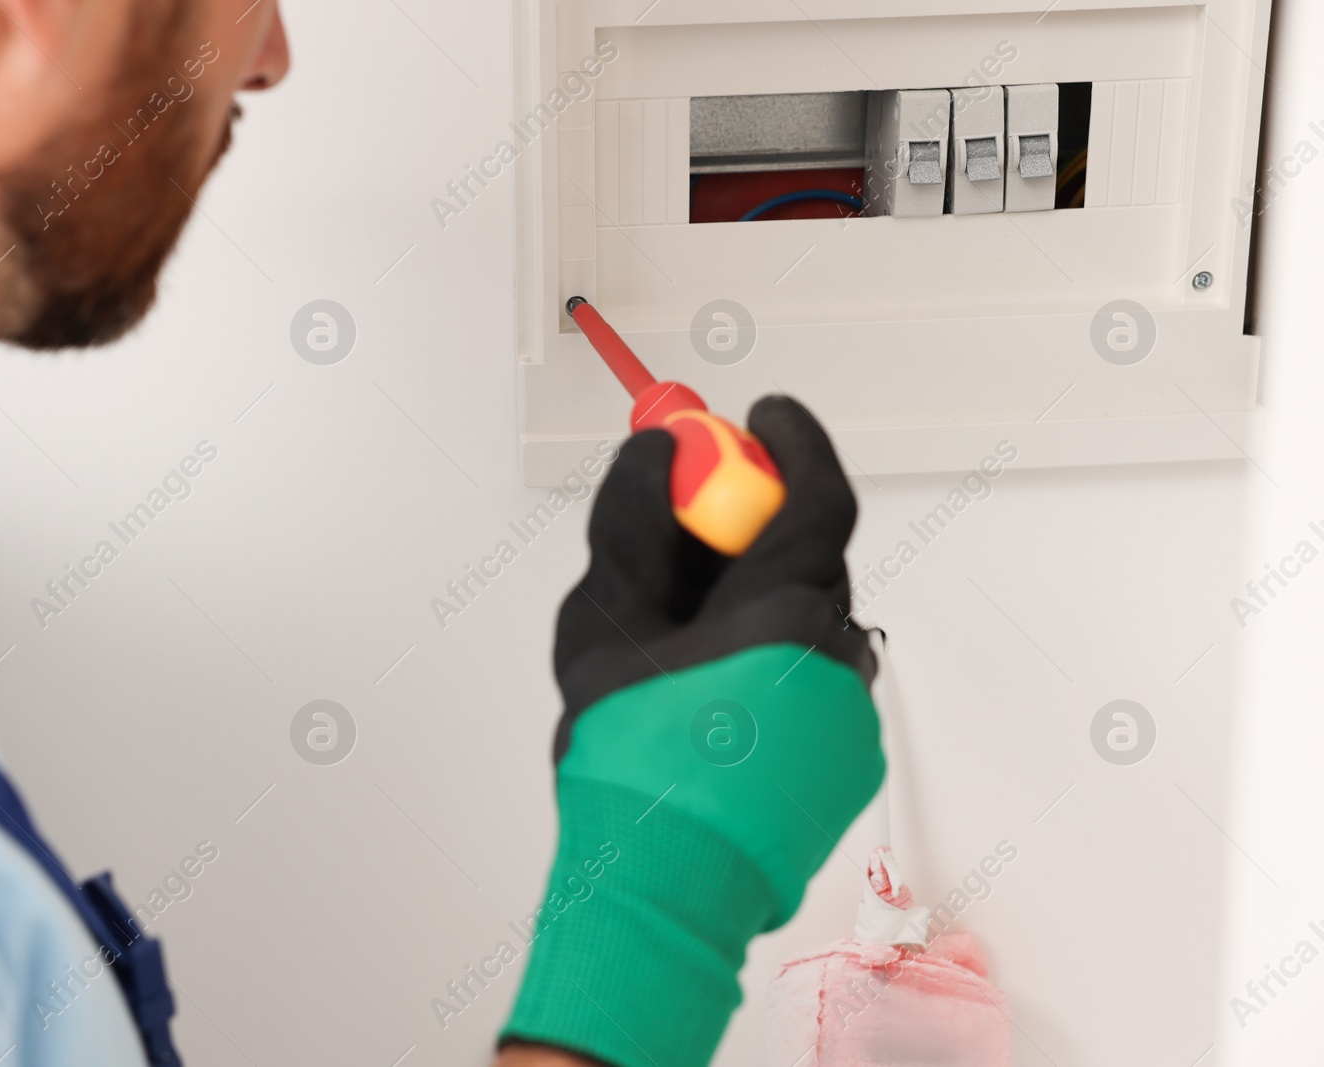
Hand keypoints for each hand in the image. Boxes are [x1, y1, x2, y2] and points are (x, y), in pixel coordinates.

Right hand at [499, 396, 884, 1066]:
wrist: (664, 885)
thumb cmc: (631, 763)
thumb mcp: (604, 624)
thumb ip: (633, 523)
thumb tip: (661, 456)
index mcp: (783, 613)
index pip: (818, 493)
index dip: (792, 440)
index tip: (761, 416)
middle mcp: (833, 657)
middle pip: (808, 556)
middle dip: (753, 529)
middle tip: (688, 532)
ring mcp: (846, 714)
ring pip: (807, 621)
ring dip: (757, 604)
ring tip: (683, 645)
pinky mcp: (846, 759)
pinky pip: (812, 679)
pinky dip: (771, 663)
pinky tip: (711, 704)